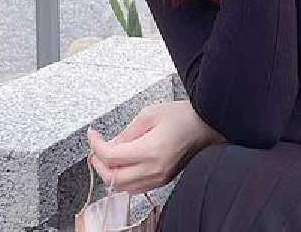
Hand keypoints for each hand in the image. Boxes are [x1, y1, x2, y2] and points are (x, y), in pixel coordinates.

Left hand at [87, 100, 216, 193]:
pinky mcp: (163, 180)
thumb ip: (128, 131)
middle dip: (98, 163)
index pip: (111, 156)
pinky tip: (124, 164)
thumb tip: (111, 143)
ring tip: (108, 156)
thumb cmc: (184, 117)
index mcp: (150, 150)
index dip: (96, 145)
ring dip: (110, 173)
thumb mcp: (150, 114)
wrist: (207, 126)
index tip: (92, 135)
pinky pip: (136, 187)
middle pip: (113, 178)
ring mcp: (159, 177)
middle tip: (96, 147)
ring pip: (122, 187)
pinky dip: (124, 179)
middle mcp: (154, 169)